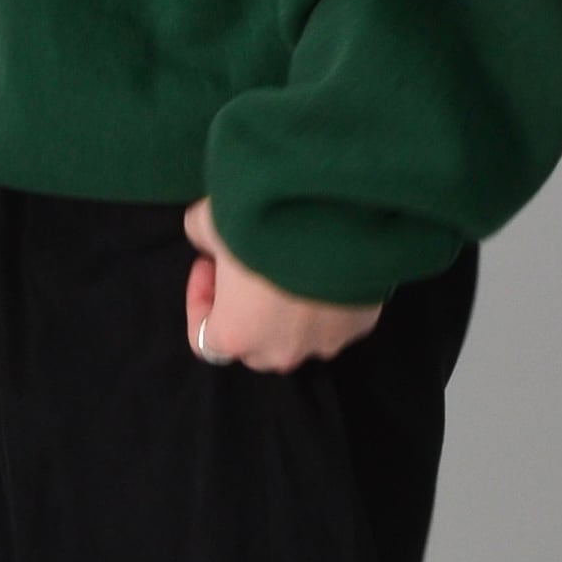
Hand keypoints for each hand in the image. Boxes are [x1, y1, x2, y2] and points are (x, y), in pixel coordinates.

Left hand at [182, 196, 383, 370]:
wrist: (335, 210)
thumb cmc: (261, 224)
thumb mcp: (210, 219)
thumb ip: (199, 236)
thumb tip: (208, 240)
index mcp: (236, 335)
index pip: (203, 339)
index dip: (200, 299)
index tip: (210, 263)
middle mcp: (281, 351)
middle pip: (253, 343)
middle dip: (246, 310)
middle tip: (249, 265)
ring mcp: (325, 343)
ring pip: (297, 337)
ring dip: (288, 312)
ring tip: (292, 265)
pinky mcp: (361, 326)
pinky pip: (336, 320)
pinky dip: (328, 301)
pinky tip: (327, 264)